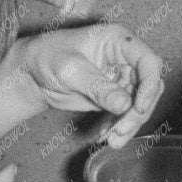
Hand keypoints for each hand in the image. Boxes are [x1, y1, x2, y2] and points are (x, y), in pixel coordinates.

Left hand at [15, 24, 163, 145]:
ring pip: (140, 104)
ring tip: (113, 141)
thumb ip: (98, 87)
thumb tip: (125, 105)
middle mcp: (126, 58)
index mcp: (119, 40)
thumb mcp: (70, 70)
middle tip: (121, 130)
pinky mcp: (114, 96)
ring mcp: (121, 78)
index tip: (137, 107)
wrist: (32, 73)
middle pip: (149, 86)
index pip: (149, 61)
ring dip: (130, 124)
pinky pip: (126, 113)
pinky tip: (105, 137)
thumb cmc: (47, 57)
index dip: (149, 84)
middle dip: (138, 112)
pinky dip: (119, 127)